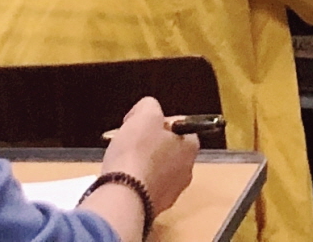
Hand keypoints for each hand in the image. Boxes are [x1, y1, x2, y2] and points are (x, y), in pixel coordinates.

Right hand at [92, 96, 197, 226]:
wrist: (124, 196)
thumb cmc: (137, 153)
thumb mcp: (144, 115)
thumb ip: (149, 106)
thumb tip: (148, 110)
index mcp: (190, 146)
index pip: (180, 126)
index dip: (159, 121)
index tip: (141, 123)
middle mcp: (187, 170)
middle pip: (167, 149)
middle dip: (148, 143)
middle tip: (129, 140)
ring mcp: (171, 191)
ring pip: (155, 169)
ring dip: (140, 163)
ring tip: (121, 160)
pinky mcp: (154, 206)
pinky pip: (144, 187)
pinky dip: (134, 181)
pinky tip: (121, 178)